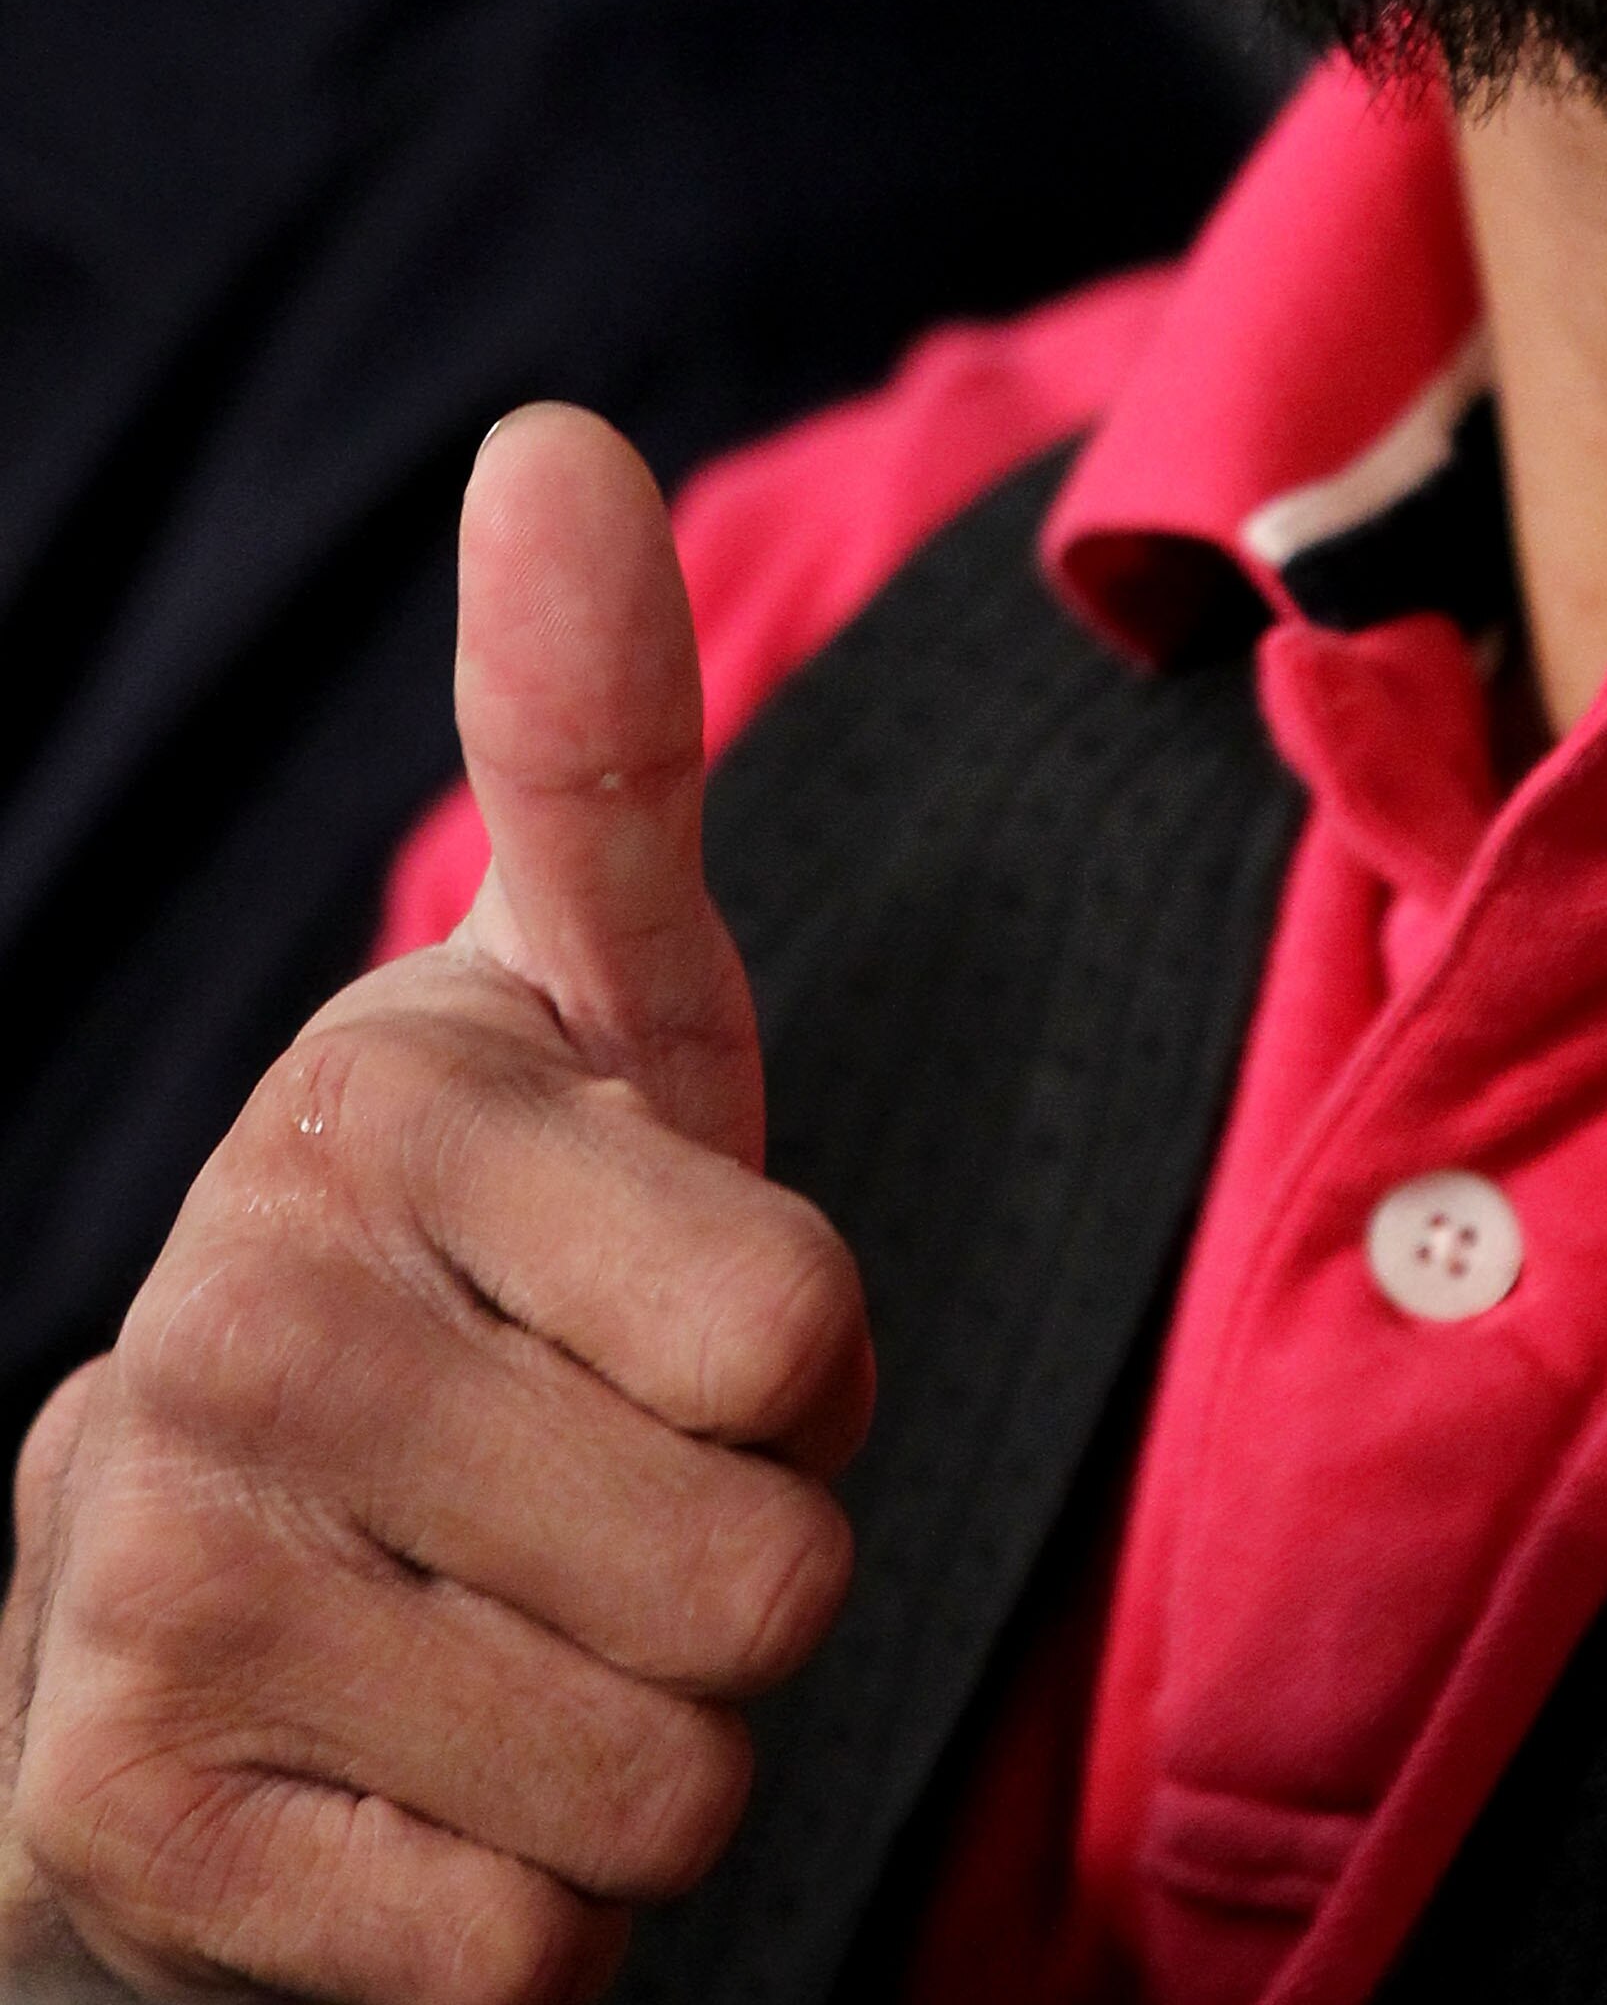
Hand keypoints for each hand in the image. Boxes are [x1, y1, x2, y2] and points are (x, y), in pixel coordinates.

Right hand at [0, 410, 870, 2002]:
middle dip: (738, 1584)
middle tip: (595, 1511)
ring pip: (661, 1785)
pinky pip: (527, 1960)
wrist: (190, 1607)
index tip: (668, 1328)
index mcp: (378, 1098)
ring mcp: (156, 1583)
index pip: (806, 1334)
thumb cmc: (485, 1282)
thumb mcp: (579, 1005)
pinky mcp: (120, 1834)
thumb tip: (550, 433)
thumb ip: (594, 737)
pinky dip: (521, 1924)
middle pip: (766, 1579)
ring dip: (641, 1757)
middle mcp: (238, 1319)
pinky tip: (413, 1792)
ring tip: (512, 1639)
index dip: (804, 1372)